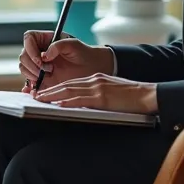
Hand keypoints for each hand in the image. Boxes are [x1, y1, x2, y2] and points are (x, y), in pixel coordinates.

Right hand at [19, 30, 114, 93]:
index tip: (41, 59)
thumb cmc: (83, 52)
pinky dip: (29, 86)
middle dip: (32, 64)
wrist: (91, 68)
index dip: (30, 49)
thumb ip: (57, 46)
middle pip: (23, 55)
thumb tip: (44, 55)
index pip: (28, 38)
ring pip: (24, 68)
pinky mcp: (41, 78)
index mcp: (44, 39)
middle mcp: (38, 51)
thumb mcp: (73, 44)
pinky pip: (29, 82)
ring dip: (31, 74)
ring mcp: (38, 65)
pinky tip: (34, 90)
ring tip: (47, 76)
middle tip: (47, 70)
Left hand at [33, 73, 157, 113]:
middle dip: (50, 90)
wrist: (148, 95)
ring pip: (70, 90)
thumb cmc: (133, 96)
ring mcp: (98, 88)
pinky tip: (59, 104)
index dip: (57, 87)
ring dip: (53, 95)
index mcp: (97, 78)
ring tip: (40, 99)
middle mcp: (95, 80)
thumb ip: (98, 94)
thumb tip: (85, 104)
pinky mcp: (102, 97)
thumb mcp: (112, 90)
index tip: (45, 92)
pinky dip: (68, 101)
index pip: (72, 82)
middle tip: (35, 95)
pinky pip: (81, 99)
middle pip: (67, 84)